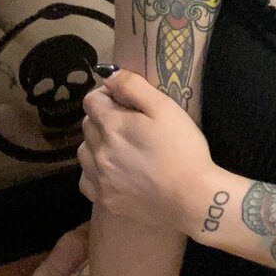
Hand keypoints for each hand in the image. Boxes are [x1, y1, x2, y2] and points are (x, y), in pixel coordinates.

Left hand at [78, 69, 213, 234]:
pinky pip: (86, 179)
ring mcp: (99, 178)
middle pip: (87, 125)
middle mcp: (98, 151)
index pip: (91, 101)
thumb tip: (109, 76)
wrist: (191, 197)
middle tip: (130, 124)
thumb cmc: (183, 148)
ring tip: (122, 148)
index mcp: (112, 125)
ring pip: (84, 152)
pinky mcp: (104, 199)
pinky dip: (95, 172)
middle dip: (103, 119)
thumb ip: (133, 86)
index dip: (107, 95)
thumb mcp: (165, 107)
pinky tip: (115, 171)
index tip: (125, 101)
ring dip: (97, 144)